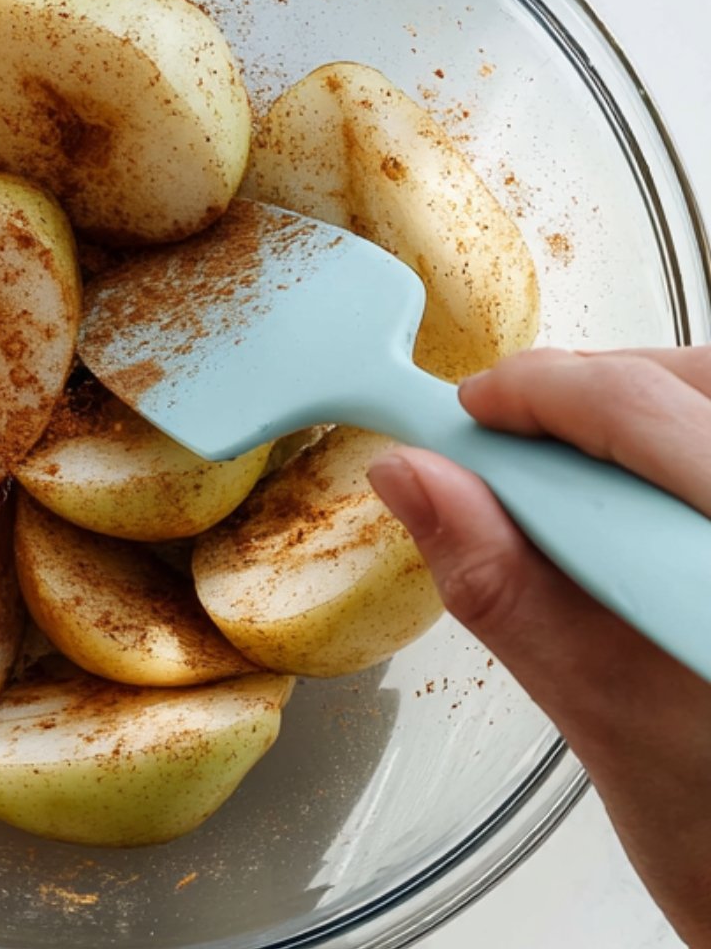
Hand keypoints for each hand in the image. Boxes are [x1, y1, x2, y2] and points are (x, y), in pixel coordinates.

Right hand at [368, 346, 710, 946]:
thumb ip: (504, 584)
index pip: (641, 411)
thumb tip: (413, 478)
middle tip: (509, 438)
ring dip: (630, 410)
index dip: (540, 391)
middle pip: (688, 383)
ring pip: (707, 397)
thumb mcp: (600, 712)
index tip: (469, 411)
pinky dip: (661, 441)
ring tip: (565, 473)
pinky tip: (624, 498)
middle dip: (587, 392)